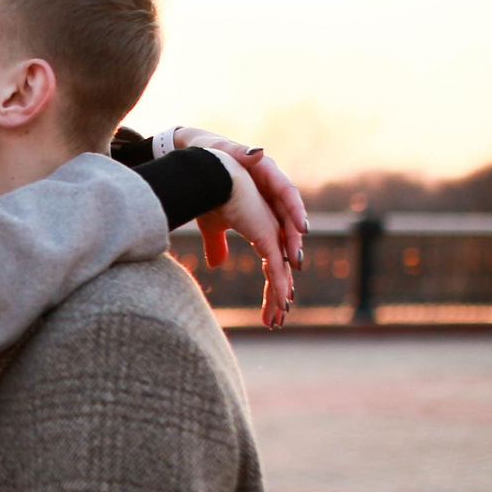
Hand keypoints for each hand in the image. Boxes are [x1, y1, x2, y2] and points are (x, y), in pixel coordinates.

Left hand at [174, 128, 308, 269]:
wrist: (203, 159)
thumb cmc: (214, 153)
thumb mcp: (223, 151)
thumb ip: (240, 153)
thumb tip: (258, 152)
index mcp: (266, 173)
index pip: (287, 192)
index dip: (296, 210)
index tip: (302, 228)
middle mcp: (272, 189)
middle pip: (288, 217)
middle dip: (293, 239)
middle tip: (296, 262)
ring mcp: (266, 203)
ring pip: (281, 229)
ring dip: (287, 250)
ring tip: (291, 270)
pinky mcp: (258, 215)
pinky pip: (269, 235)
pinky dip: (273, 252)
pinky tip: (275, 270)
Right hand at [198, 152, 295, 327]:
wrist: (210, 171)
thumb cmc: (210, 192)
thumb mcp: (212, 226)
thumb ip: (217, 245)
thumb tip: (216, 265)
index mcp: (262, 228)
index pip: (272, 262)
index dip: (272, 285)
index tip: (270, 308)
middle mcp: (272, 230)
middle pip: (280, 270)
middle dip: (278, 296)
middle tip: (275, 321)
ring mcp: (271, 231)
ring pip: (281, 271)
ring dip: (279, 296)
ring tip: (278, 318)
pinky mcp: (266, 232)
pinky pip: (276, 265)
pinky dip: (279, 285)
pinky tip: (282, 304)